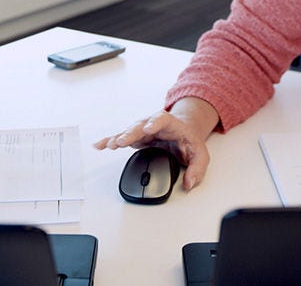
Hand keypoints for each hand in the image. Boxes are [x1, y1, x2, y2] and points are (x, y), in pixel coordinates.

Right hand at [94, 98, 218, 190]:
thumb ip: (197, 168)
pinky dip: (109, 141)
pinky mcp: (135, 138)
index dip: (154, 122)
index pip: (162, 119)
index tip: (147, 128)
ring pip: (128, 132)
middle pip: (140, 125)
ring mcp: (142, 131)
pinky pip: (120, 138)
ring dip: (119, 138)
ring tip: (109, 145)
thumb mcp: (200, 154)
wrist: (182, 134)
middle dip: (131, 133)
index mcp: (171, 124)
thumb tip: (189, 182)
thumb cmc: (189, 142)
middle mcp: (153, 125)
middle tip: (122, 141)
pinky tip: (99, 145)